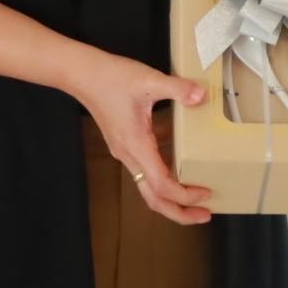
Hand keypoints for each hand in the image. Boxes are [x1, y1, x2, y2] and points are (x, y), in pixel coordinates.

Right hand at [69, 51, 213, 225]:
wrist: (81, 73)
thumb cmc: (111, 78)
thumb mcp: (149, 81)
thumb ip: (177, 89)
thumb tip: (201, 97)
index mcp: (136, 146)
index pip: (162, 185)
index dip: (185, 195)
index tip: (206, 193)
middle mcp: (129, 154)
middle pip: (153, 198)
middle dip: (179, 211)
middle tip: (205, 214)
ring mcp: (125, 150)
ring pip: (149, 184)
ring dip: (172, 193)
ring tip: (196, 192)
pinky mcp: (125, 141)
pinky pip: (146, 164)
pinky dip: (165, 167)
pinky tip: (182, 153)